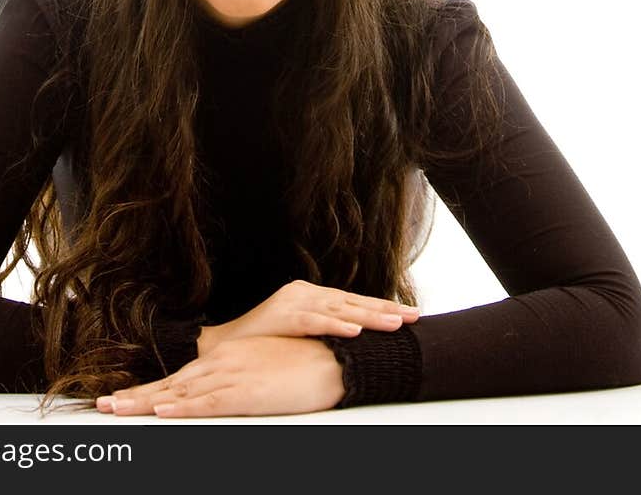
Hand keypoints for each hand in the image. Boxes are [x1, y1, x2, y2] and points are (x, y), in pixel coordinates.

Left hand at [96, 335, 344, 417]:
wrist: (326, 359)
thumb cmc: (295, 365)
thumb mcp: (256, 369)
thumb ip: (232, 380)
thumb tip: (211, 394)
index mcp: (221, 359)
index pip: (175, 379)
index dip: (145, 392)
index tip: (118, 400)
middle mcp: (220, 365)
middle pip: (169, 386)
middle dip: (134, 398)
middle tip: (103, 406)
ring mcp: (230, 378)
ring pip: (180, 394)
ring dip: (146, 403)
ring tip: (118, 409)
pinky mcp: (244, 392)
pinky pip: (208, 403)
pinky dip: (183, 408)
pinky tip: (164, 410)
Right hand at [197, 278, 418, 354]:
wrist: (226, 348)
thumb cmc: (265, 343)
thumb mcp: (300, 334)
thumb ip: (323, 330)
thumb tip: (355, 341)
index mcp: (312, 296)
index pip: (353, 301)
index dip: (381, 307)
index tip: (408, 314)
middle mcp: (306, 293)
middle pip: (353, 301)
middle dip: (385, 309)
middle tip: (413, 317)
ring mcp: (295, 301)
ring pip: (340, 309)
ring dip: (369, 316)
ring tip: (394, 324)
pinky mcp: (284, 315)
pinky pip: (315, 321)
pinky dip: (336, 325)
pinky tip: (356, 330)